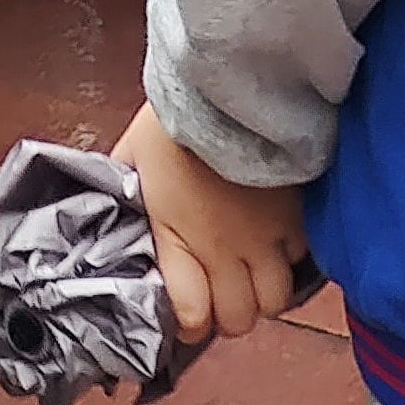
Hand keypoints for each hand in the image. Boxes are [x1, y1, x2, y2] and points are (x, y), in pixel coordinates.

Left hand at [111, 105, 306, 346]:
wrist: (230, 83)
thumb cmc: (177, 115)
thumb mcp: (134, 151)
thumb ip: (120, 183)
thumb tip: (101, 195)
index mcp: (176, 238)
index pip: (191, 316)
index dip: (190, 321)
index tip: (190, 307)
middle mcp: (222, 249)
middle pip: (238, 320)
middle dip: (230, 313)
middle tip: (225, 288)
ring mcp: (265, 237)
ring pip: (275, 300)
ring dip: (264, 291)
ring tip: (256, 269)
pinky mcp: (299, 216)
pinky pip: (303, 257)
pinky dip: (293, 255)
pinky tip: (281, 237)